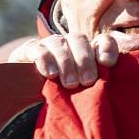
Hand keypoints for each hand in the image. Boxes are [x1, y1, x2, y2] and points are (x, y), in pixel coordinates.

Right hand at [0, 10, 120, 85]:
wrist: (27, 97)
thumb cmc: (62, 99)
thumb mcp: (81, 96)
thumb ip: (95, 91)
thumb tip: (111, 93)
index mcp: (86, 52)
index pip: (101, 41)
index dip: (106, 48)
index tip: (107, 63)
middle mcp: (68, 44)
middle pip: (79, 39)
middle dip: (84, 60)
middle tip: (87, 81)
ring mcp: (48, 45)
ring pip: (59, 43)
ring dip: (66, 62)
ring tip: (70, 83)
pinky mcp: (29, 50)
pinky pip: (36, 48)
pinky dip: (44, 60)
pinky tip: (49, 74)